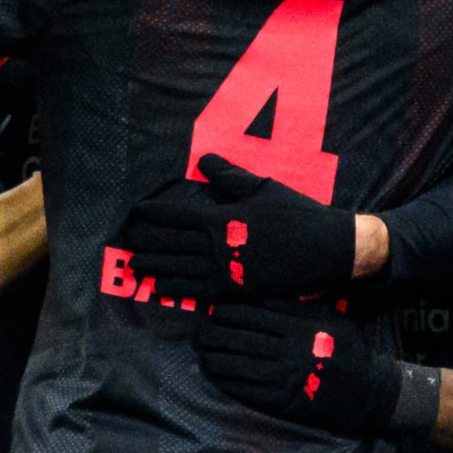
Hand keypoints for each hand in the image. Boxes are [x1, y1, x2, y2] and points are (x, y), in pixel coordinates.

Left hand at [115, 154, 358, 301]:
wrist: (326, 249)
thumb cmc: (295, 214)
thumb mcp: (261, 188)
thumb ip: (228, 178)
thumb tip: (202, 162)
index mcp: (222, 218)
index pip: (176, 215)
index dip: (152, 214)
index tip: (134, 213)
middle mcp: (218, 246)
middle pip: (171, 244)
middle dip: (146, 240)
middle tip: (125, 239)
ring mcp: (226, 271)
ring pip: (179, 269)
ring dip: (155, 266)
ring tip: (134, 264)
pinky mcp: (236, 290)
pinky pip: (198, 291)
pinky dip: (177, 288)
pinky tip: (160, 288)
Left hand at [196, 303, 440, 439]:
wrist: (366, 391)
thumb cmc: (346, 348)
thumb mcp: (330, 316)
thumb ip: (299, 304)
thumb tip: (263, 289)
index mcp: (301, 321)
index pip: (253, 309)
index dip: (226, 308)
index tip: (214, 307)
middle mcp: (290, 345)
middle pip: (237, 333)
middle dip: (211, 330)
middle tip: (198, 327)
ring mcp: (284, 373)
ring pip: (234, 359)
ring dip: (211, 353)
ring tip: (200, 347)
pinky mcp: (281, 397)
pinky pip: (242, 385)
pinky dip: (222, 376)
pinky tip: (212, 369)